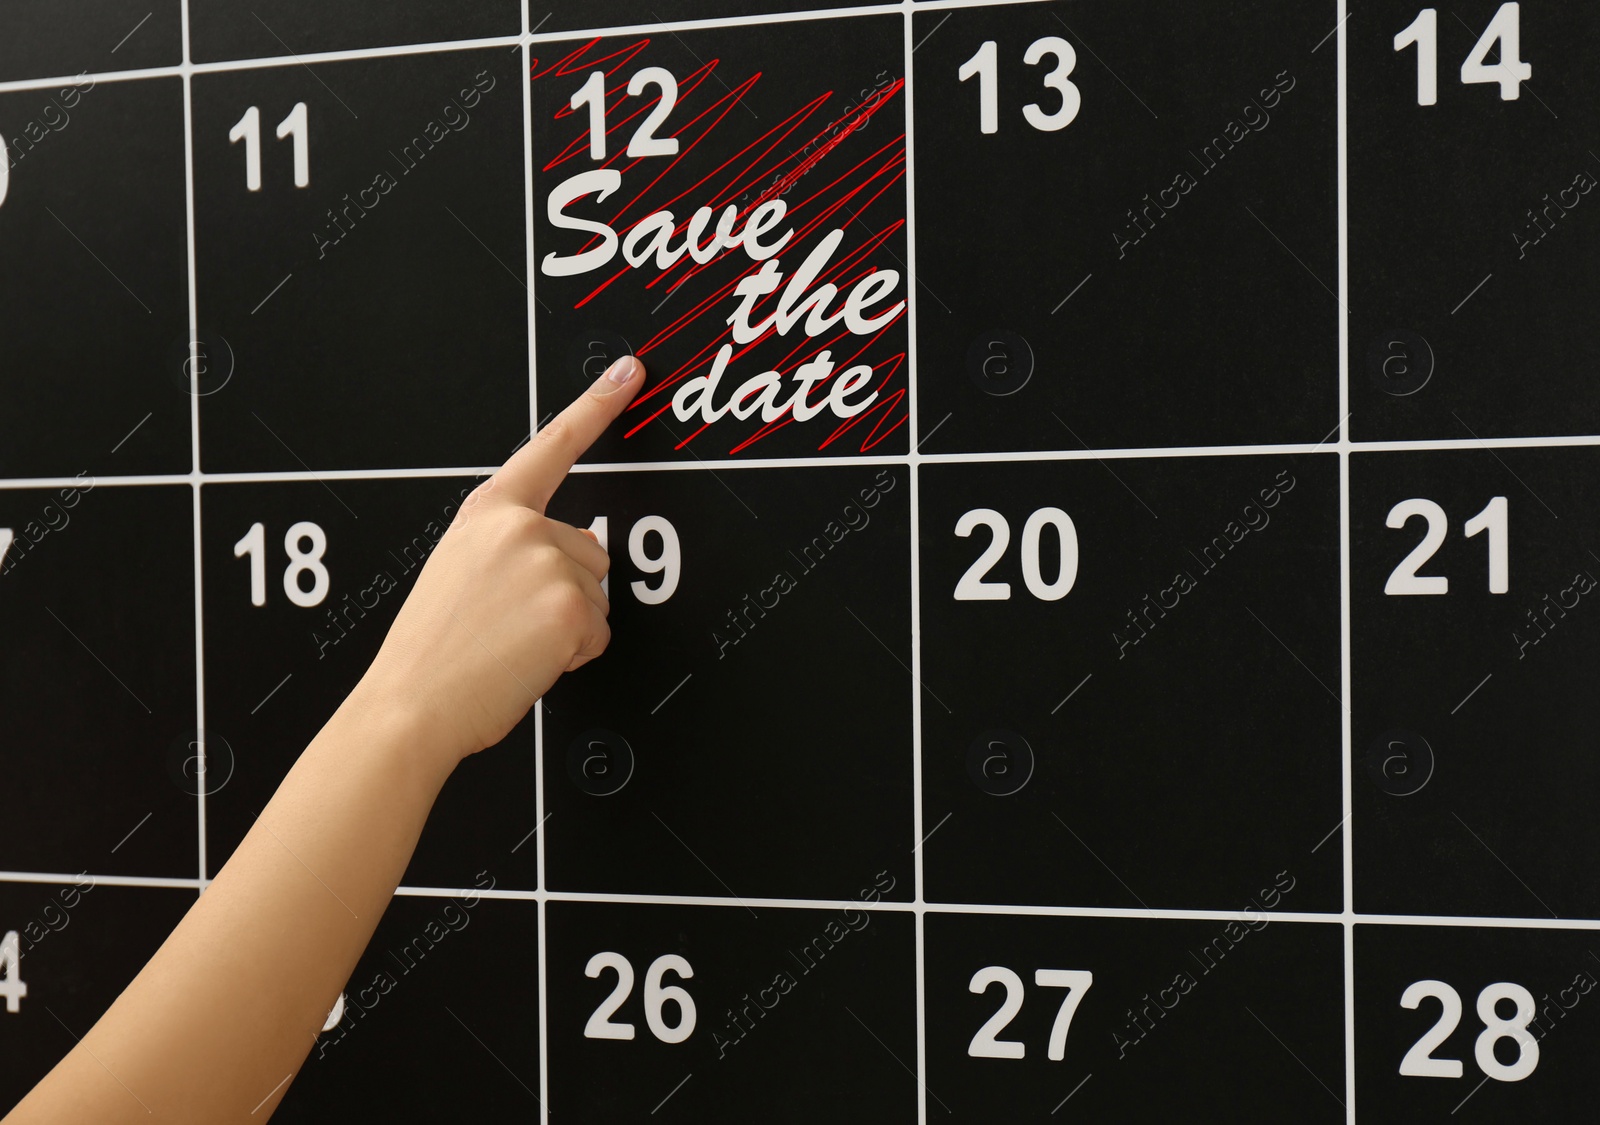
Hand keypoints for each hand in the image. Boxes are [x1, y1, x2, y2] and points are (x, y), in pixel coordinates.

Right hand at [357, 355, 643, 763]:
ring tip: (510, 645)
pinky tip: (526, 661)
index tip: (629, 372)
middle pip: (590, 552)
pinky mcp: (571, 607)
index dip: (596, 405)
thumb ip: (507, 546)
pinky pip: (598, 634)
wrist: (411, 704)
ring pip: (597, 597)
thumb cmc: (430, 651)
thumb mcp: (458, 570)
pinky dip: (572, 657)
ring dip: (567, 628)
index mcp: (489, 511)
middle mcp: (522, 527)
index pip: (551, 447)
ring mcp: (549, 564)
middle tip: (507, 626)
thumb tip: (556, 556)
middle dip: (564, 593)